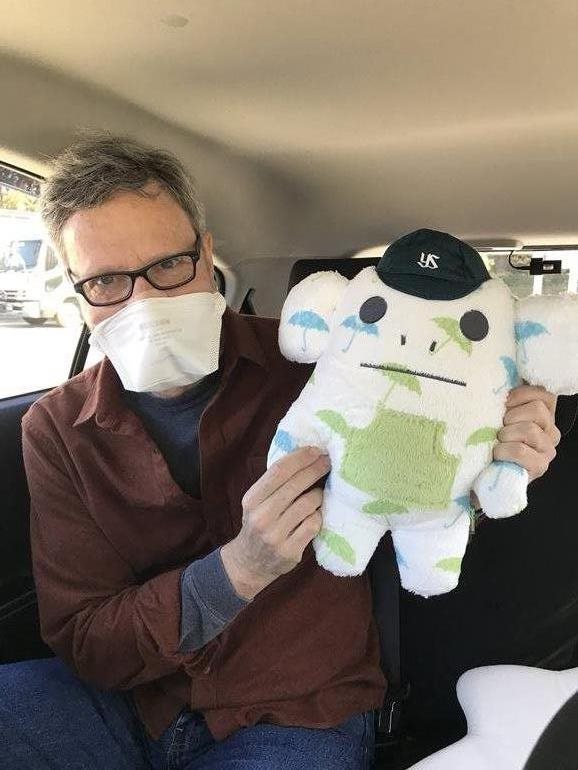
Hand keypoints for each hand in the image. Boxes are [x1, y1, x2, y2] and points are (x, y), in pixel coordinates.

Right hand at [221, 447, 328, 599]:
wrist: (249, 563)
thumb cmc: (258, 524)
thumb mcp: (256, 502)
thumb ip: (274, 484)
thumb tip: (304, 456)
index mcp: (252, 499)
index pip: (278, 471)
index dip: (300, 458)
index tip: (316, 450)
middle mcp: (261, 516)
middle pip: (295, 484)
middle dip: (315, 469)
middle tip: (328, 462)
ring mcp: (275, 535)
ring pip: (308, 504)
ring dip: (318, 495)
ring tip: (319, 493)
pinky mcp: (290, 550)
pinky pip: (313, 524)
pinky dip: (318, 516)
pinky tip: (316, 514)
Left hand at [494, 385, 560, 480]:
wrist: (482, 471)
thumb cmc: (490, 438)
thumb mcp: (498, 413)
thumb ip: (506, 399)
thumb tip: (498, 376)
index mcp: (544, 414)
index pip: (544, 394)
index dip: (520, 396)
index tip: (504, 404)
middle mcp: (551, 431)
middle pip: (537, 409)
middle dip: (511, 417)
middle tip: (500, 427)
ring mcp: (548, 450)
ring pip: (529, 430)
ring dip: (506, 434)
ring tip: (498, 441)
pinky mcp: (540, 466)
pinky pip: (520, 450)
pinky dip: (503, 450)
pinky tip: (497, 454)